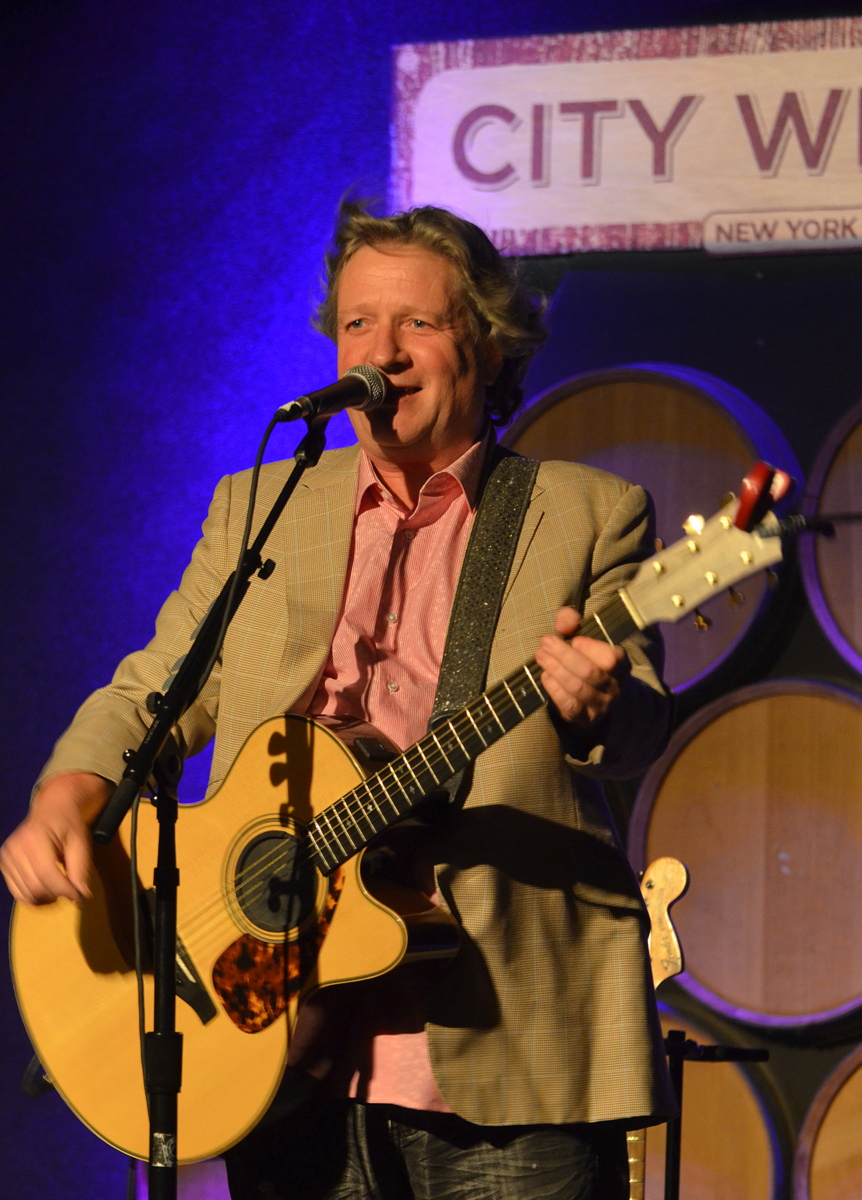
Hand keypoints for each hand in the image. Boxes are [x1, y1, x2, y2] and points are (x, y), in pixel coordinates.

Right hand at [0, 772, 110, 904]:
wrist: (53, 809)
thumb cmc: (69, 825)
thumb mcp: (81, 842)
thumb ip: (80, 868)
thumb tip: (81, 895)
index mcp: (34, 837)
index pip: (45, 873)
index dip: (62, 889)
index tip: (78, 896)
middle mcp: (15, 847)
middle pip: (33, 886)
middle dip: (55, 895)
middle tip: (69, 892)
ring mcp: (6, 856)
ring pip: (24, 893)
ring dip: (44, 899)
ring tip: (58, 889)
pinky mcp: (4, 864)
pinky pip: (16, 891)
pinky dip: (32, 896)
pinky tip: (46, 889)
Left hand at [534, 606, 628, 727]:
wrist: (591, 693)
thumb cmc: (585, 656)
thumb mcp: (580, 633)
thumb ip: (571, 621)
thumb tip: (563, 625)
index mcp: (621, 664)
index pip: (611, 658)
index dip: (590, 647)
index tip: (573, 639)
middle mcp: (614, 686)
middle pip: (589, 672)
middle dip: (563, 655)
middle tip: (545, 643)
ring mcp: (601, 705)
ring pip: (577, 688)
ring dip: (555, 670)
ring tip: (540, 656)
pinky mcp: (585, 718)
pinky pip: (569, 705)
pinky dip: (555, 690)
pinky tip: (545, 676)